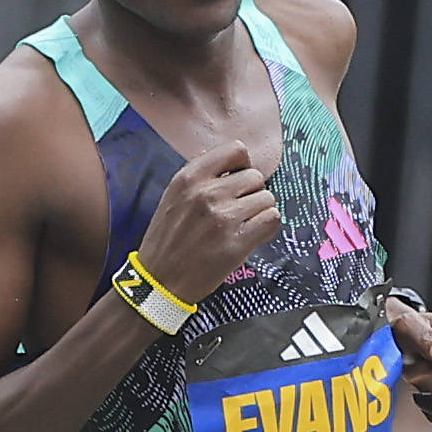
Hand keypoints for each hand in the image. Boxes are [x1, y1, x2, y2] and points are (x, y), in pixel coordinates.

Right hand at [136, 139, 280, 304]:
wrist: (159, 281)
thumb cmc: (166, 240)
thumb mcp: (172, 198)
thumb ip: (198, 177)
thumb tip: (225, 161)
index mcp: (189, 178)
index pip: (235, 150)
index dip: (242, 165)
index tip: (237, 180)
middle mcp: (206, 193)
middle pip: (255, 176)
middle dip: (251, 193)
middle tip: (237, 210)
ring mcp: (223, 218)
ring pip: (267, 198)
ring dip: (259, 212)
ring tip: (243, 225)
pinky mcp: (237, 242)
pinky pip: (272, 219)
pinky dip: (267, 227)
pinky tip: (253, 235)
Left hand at [393, 297, 431, 426]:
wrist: (411, 340)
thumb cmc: (406, 332)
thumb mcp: (405, 326)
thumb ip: (421, 336)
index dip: (430, 378)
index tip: (412, 374)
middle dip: (425, 391)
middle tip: (412, 379)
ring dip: (429, 405)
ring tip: (420, 388)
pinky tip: (429, 399)